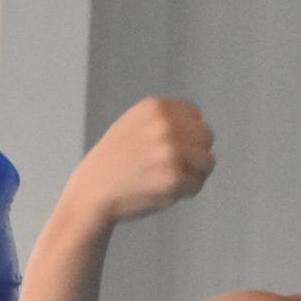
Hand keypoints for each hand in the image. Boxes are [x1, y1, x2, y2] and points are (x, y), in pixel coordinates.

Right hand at [72, 98, 215, 224]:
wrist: (94, 191)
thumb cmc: (116, 162)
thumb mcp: (136, 124)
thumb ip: (165, 120)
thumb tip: (199, 124)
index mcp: (156, 107)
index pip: (196, 117)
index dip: (188, 136)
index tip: (170, 149)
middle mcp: (165, 124)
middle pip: (206, 138)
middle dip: (194, 155)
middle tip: (171, 168)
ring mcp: (170, 151)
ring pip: (207, 163)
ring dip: (193, 175)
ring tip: (169, 179)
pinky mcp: (174, 177)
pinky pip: (197, 186)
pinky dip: (185, 193)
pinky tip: (163, 191)